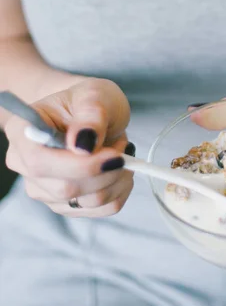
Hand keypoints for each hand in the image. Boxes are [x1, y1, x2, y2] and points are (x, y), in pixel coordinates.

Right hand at [5, 78, 133, 216]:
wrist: (92, 115)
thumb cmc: (88, 100)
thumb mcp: (95, 95)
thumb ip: (91, 116)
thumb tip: (82, 145)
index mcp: (23, 132)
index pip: (40, 162)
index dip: (79, 165)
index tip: (114, 155)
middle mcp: (26, 165)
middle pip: (64, 188)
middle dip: (105, 171)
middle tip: (122, 145)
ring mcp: (43, 189)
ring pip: (86, 202)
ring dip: (117, 178)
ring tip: (119, 151)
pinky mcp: (65, 204)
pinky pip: (100, 210)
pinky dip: (120, 190)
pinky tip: (120, 170)